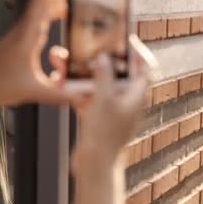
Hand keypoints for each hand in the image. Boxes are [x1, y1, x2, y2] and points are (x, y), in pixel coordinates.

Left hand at [0, 0, 78, 108]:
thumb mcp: (32, 91)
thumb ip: (62, 93)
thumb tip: (89, 95)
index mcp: (29, 32)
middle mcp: (28, 25)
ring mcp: (26, 29)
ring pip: (48, 4)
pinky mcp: (26, 36)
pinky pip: (45, 16)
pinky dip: (59, 10)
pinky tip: (71, 13)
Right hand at [71, 36, 156, 166]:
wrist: (94, 166)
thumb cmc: (104, 134)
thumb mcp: (104, 98)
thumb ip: (105, 75)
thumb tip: (104, 57)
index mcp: (136, 95)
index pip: (143, 67)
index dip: (136, 51)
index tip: (125, 38)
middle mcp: (126, 101)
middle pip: (117, 73)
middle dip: (100, 59)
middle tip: (88, 45)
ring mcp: (112, 109)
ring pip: (98, 84)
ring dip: (82, 73)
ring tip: (63, 61)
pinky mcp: (97, 118)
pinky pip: (87, 97)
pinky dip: (75, 89)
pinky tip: (59, 80)